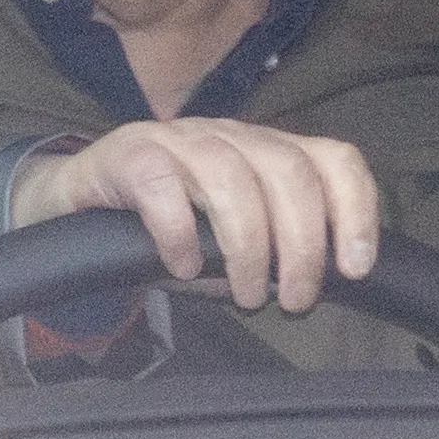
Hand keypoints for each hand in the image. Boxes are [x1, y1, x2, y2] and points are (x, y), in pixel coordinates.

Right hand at [9, 120, 379, 311]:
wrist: (83, 202)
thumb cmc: (172, 227)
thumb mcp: (234, 240)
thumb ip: (277, 253)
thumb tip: (316, 287)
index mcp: (269, 152)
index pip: (333, 160)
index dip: (355, 211)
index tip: (354, 269)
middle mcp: (232, 137)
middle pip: (289, 172)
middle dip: (301, 245)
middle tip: (293, 301)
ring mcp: (181, 139)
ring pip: (231, 177)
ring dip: (248, 247)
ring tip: (245, 295)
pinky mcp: (129, 153)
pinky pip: (162, 186)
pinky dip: (180, 233)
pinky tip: (184, 268)